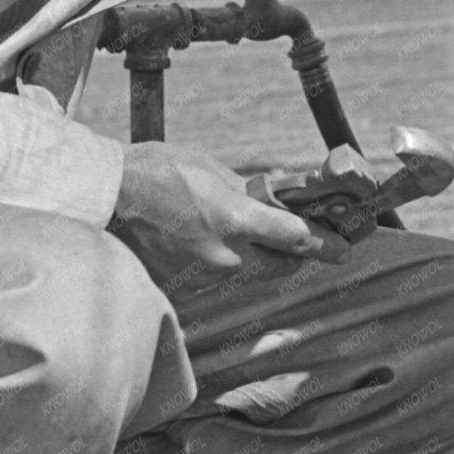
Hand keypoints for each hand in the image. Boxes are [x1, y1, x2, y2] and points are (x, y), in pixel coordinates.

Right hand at [111, 141, 343, 287]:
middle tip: (300, 242)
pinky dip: (222, 263)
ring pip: (250, 273)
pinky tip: (208, 242)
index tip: (343, 247)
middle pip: (281, 266)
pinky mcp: (185, 284)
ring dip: (257, 258)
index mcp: (238, 219)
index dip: (326, 244)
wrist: (110, 196)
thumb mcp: (213, 170)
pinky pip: (218, 276)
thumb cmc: (159, 170)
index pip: (298, 238)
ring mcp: (205, 274)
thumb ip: (247, 192)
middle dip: (295, 255)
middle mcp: (227, 254)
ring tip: (245, 235)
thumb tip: (273, 200)